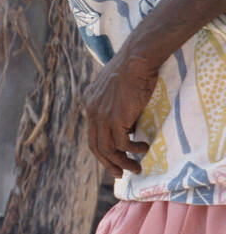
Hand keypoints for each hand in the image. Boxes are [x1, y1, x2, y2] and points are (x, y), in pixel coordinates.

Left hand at [82, 46, 158, 177]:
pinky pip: (123, 144)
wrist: (137, 59)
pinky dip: (134, 150)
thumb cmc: (134, 68)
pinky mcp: (115, 119)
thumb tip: (127, 125)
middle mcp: (91, 110)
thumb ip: (116, 104)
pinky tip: (144, 149)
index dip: (102, 150)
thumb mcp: (118, 86)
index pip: (92, 133)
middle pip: (95, 146)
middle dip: (108, 163)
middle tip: (120, 174)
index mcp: (89, 102)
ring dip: (122, 162)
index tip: (112, 160)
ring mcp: (101, 116)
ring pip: (108, 149)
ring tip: (135, 169)